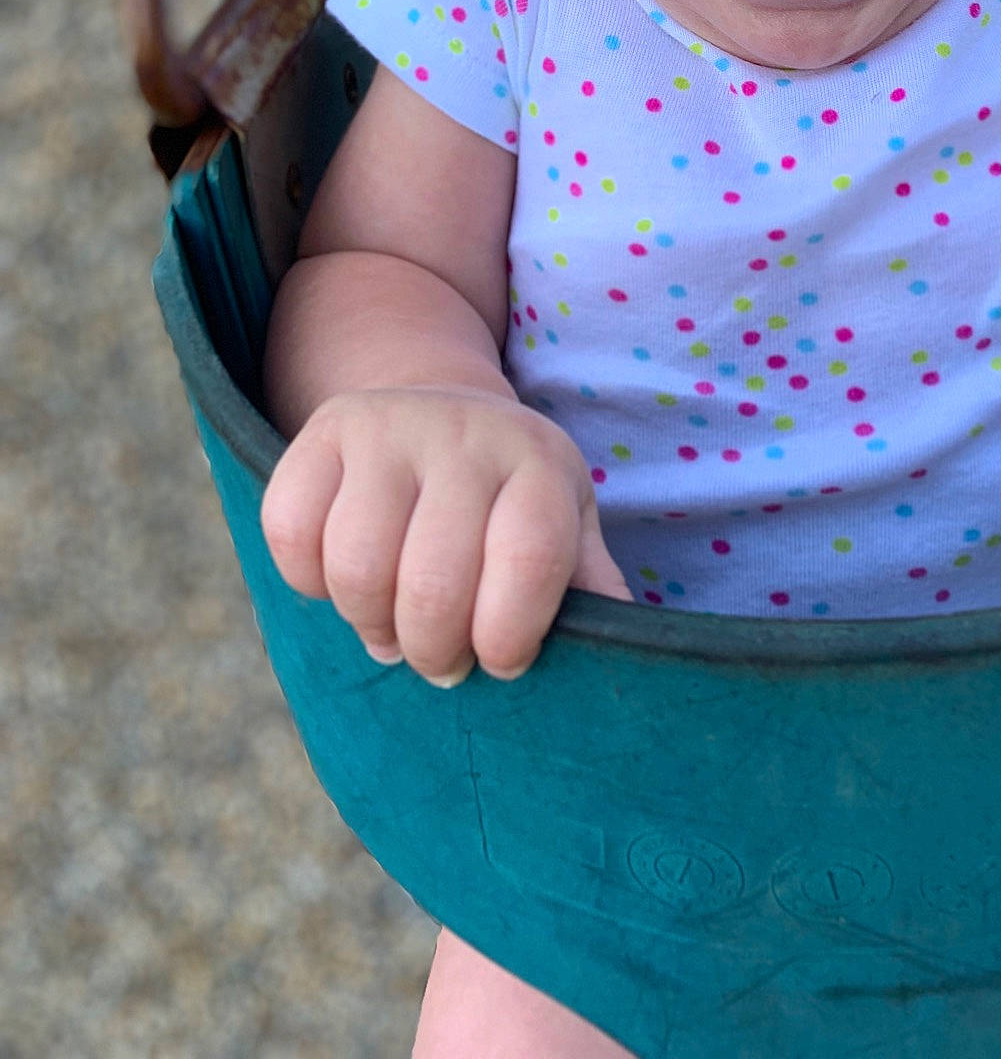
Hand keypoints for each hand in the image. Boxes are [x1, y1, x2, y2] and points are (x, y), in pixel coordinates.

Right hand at [260, 383, 631, 684]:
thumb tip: (638, 656)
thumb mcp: (565, 529)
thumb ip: (590, 588)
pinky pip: (291, 534)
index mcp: (539, 462)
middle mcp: (466, 432)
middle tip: (441, 661)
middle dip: (434, 650)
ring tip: (393, 626)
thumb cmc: (511, 499)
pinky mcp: (322, 430)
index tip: (503, 662)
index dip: (510, 635)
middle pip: (434, 581)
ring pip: (356, 567)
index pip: (528, 560)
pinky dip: (310, 582)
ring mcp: (388, 425)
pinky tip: (342, 578)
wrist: (440, 409)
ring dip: (370, 624)